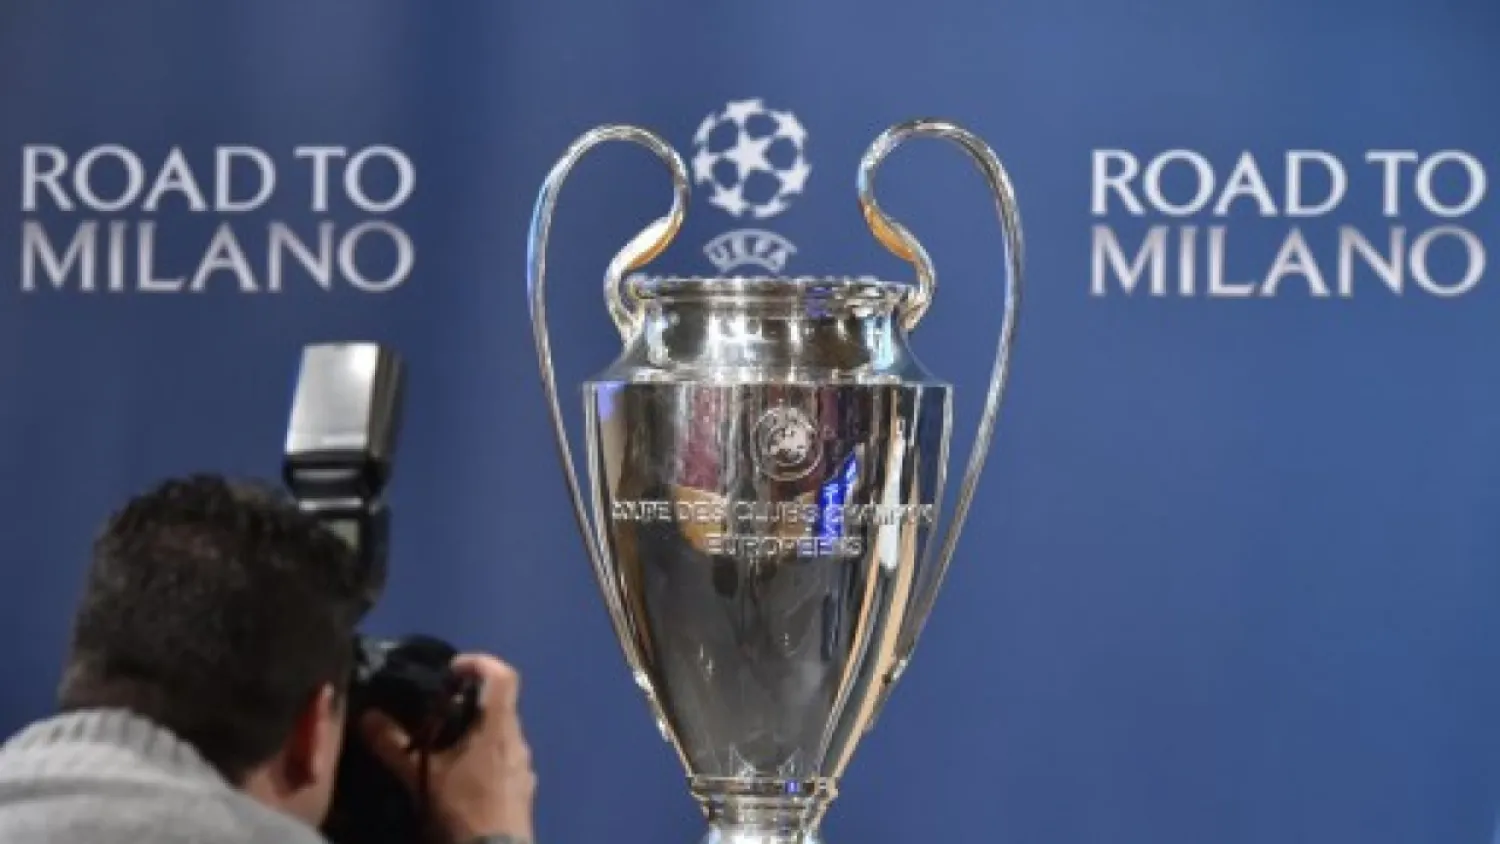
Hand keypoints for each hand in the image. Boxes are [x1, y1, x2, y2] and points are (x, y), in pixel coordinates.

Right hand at [362, 654, 536, 843]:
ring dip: (477, 733)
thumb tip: (368, 717)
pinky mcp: (524, 788)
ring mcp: (524, 766)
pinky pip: (505, 760)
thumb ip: (393, 745)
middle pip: (500, 705)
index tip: (452, 671)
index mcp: (498, 727)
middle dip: (470, 703)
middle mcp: (518, 740)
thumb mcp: (421, 778)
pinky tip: (462, 779)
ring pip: (502, 735)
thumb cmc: (462, 809)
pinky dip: (485, 757)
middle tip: (438, 714)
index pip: (503, 675)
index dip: (480, 663)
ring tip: (446, 749)